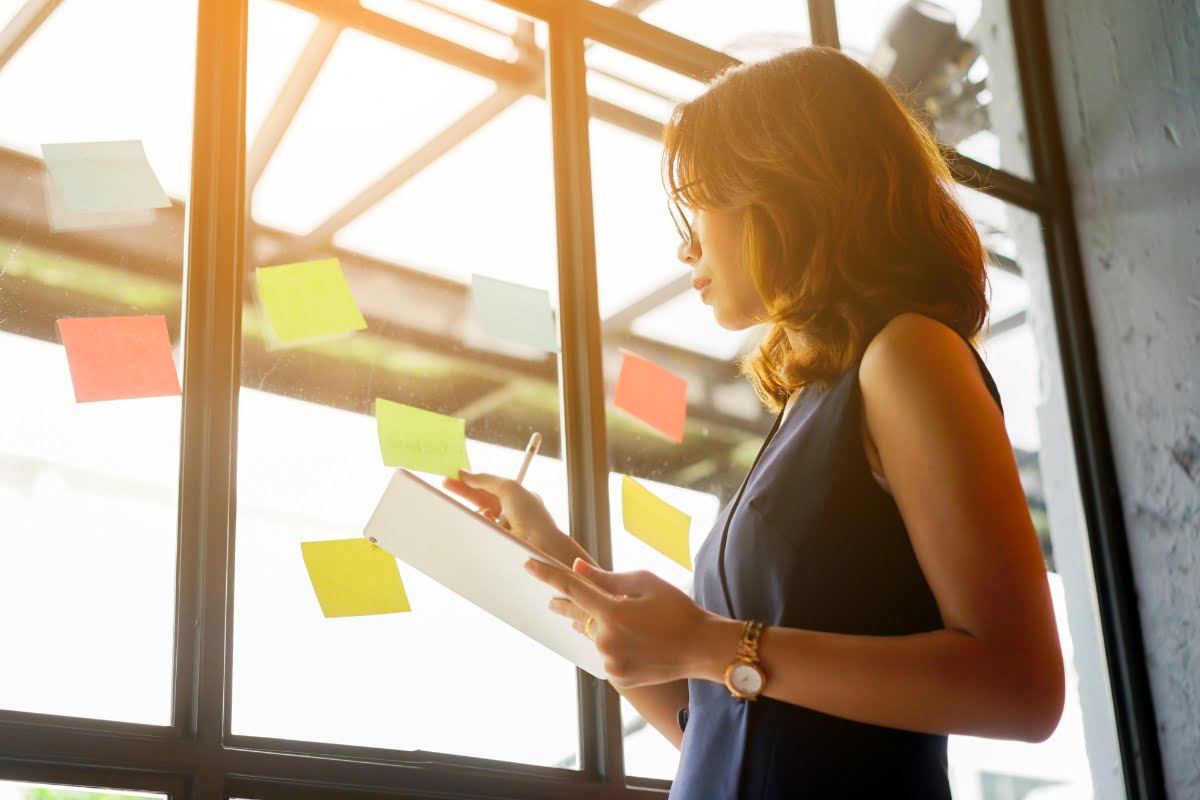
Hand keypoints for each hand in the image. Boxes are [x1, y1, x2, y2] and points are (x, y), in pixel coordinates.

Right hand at [442, 471, 592, 568]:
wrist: (542, 547)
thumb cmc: (532, 516)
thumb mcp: (509, 488)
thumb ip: (486, 479)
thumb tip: (466, 474)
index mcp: (513, 500)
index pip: (485, 488)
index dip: (469, 482)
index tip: (451, 476)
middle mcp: (506, 514)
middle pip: (478, 501)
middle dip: (461, 493)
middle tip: (443, 483)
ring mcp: (499, 530)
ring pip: (476, 517)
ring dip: (469, 512)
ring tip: (466, 510)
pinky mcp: (493, 544)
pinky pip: (476, 532)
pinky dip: (473, 527)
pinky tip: (476, 527)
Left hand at [528, 558, 729, 688]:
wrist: (702, 648)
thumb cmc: (678, 609)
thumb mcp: (646, 583)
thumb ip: (608, 579)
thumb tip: (578, 570)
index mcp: (613, 612)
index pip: (572, 588)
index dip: (548, 575)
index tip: (528, 563)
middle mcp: (606, 640)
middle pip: (577, 616)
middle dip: (564, 605)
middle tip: (551, 601)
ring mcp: (611, 662)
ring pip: (594, 637)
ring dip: (597, 626)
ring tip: (604, 618)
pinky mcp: (618, 677)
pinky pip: (606, 655)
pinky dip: (611, 645)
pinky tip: (629, 639)